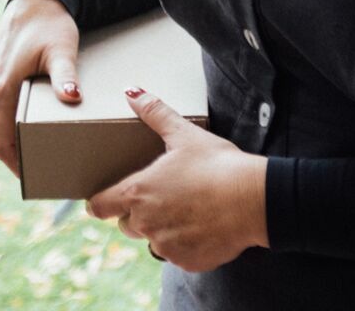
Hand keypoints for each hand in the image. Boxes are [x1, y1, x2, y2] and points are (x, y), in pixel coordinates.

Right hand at [0, 0, 80, 176]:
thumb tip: (72, 97)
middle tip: (46, 170)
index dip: (15, 166)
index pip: (1, 142)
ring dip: (14, 139)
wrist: (34, 1)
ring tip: (42, 150)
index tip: (34, 181)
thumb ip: (65, 76)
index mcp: (1, 88)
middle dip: (18, 156)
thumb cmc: (49, 26)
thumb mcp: (62, 51)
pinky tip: (32, 124)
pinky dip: (11, 123)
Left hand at [85, 88, 268, 271]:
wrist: (255, 200)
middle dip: (137, 215)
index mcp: (137, 193)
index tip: (103, 202)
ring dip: (162, 231)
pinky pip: (178, 256)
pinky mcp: (188, 262)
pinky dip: (185, 245)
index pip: (99, 207)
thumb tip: (132, 93)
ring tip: (186, 212)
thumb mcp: (184, 134)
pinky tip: (203, 228)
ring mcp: (166, 246)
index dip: (100, 203)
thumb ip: (154, 113)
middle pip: (127, 225)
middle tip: (160, 199)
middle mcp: (146, 223)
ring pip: (153, 242)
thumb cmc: (217, 165)